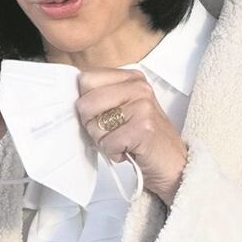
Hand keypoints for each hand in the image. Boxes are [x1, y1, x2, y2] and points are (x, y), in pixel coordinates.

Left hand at [76, 68, 186, 204]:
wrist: (173, 163)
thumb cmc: (143, 137)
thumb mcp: (124, 107)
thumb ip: (101, 96)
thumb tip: (68, 97)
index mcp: (131, 77)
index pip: (86, 79)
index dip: (86, 102)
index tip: (102, 114)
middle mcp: (139, 87)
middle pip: (85, 103)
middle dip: (92, 125)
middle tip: (113, 132)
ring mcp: (143, 106)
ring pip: (94, 125)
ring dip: (104, 141)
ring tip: (123, 141)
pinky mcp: (144, 128)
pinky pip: (107, 143)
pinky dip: (114, 153)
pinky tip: (129, 151)